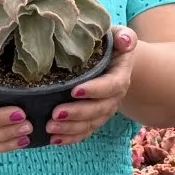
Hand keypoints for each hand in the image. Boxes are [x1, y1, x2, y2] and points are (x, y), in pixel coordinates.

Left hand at [46, 26, 137, 144]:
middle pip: (99, 109)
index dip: (95, 90)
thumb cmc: (110, 44)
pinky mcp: (94, 118)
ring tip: (50, 128)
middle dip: (78, 114)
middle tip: (55, 114)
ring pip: (91, 123)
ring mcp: (105, 109)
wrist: (115, 61)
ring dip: (71, 128)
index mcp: (120, 75)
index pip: (111, 86)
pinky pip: (85, 131)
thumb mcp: (118, 35)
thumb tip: (124, 40)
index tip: (74, 90)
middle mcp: (115, 96)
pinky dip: (71, 138)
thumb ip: (124, 36)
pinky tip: (54, 140)